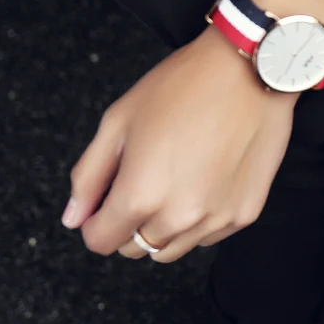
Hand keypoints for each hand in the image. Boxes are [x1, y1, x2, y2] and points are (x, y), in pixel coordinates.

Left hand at [61, 26, 298, 261]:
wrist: (249, 74)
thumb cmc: (183, 88)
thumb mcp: (119, 122)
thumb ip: (89, 176)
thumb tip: (74, 218)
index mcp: (140, 195)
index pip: (101, 241)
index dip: (95, 223)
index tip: (103, 206)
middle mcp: (178, 217)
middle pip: (136, 249)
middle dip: (129, 225)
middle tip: (142, 184)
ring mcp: (215, 220)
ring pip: (172, 249)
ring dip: (163, 228)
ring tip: (174, 184)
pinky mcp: (243, 216)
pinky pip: (207, 237)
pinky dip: (199, 221)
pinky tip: (204, 183)